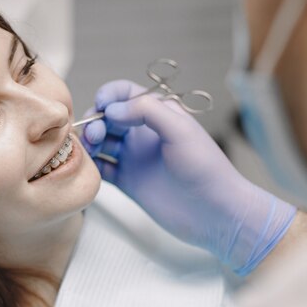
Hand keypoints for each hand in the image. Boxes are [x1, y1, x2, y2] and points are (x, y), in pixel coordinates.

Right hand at [81, 80, 296, 274]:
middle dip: (95, 121)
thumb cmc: (205, 168)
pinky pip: (102, 169)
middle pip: (108, 118)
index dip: (109, 95)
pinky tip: (91, 167)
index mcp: (159, 114)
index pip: (125, 94)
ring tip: (91, 149)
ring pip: (102, 143)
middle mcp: (144, 134)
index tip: (101, 106)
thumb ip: (146, 111)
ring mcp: (135, 158)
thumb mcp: (180, 130)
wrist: (215, 213)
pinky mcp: (129, 182)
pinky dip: (92, 165)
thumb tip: (111, 110)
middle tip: (95, 135)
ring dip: (90, 142)